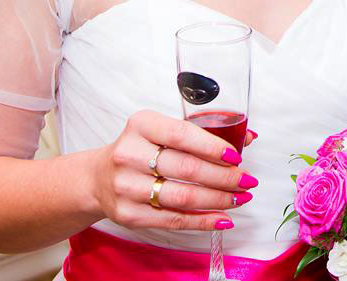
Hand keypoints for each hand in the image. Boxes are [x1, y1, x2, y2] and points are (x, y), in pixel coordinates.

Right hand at [90, 109, 257, 232]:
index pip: (183, 134)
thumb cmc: (140, 150)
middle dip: (224, 176)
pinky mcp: (128, 214)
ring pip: (183, 196)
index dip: (214, 147)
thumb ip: (204, 132)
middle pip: (187, 168)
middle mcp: (130, 154)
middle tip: (247, 180)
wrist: (98, 178)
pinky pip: (174, 219)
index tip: (237, 157)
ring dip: (219, 200)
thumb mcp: (163, 131)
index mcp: (141, 125)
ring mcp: (126, 186)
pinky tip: (222, 218)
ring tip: (240, 198)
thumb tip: (247, 138)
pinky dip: (203, 220)